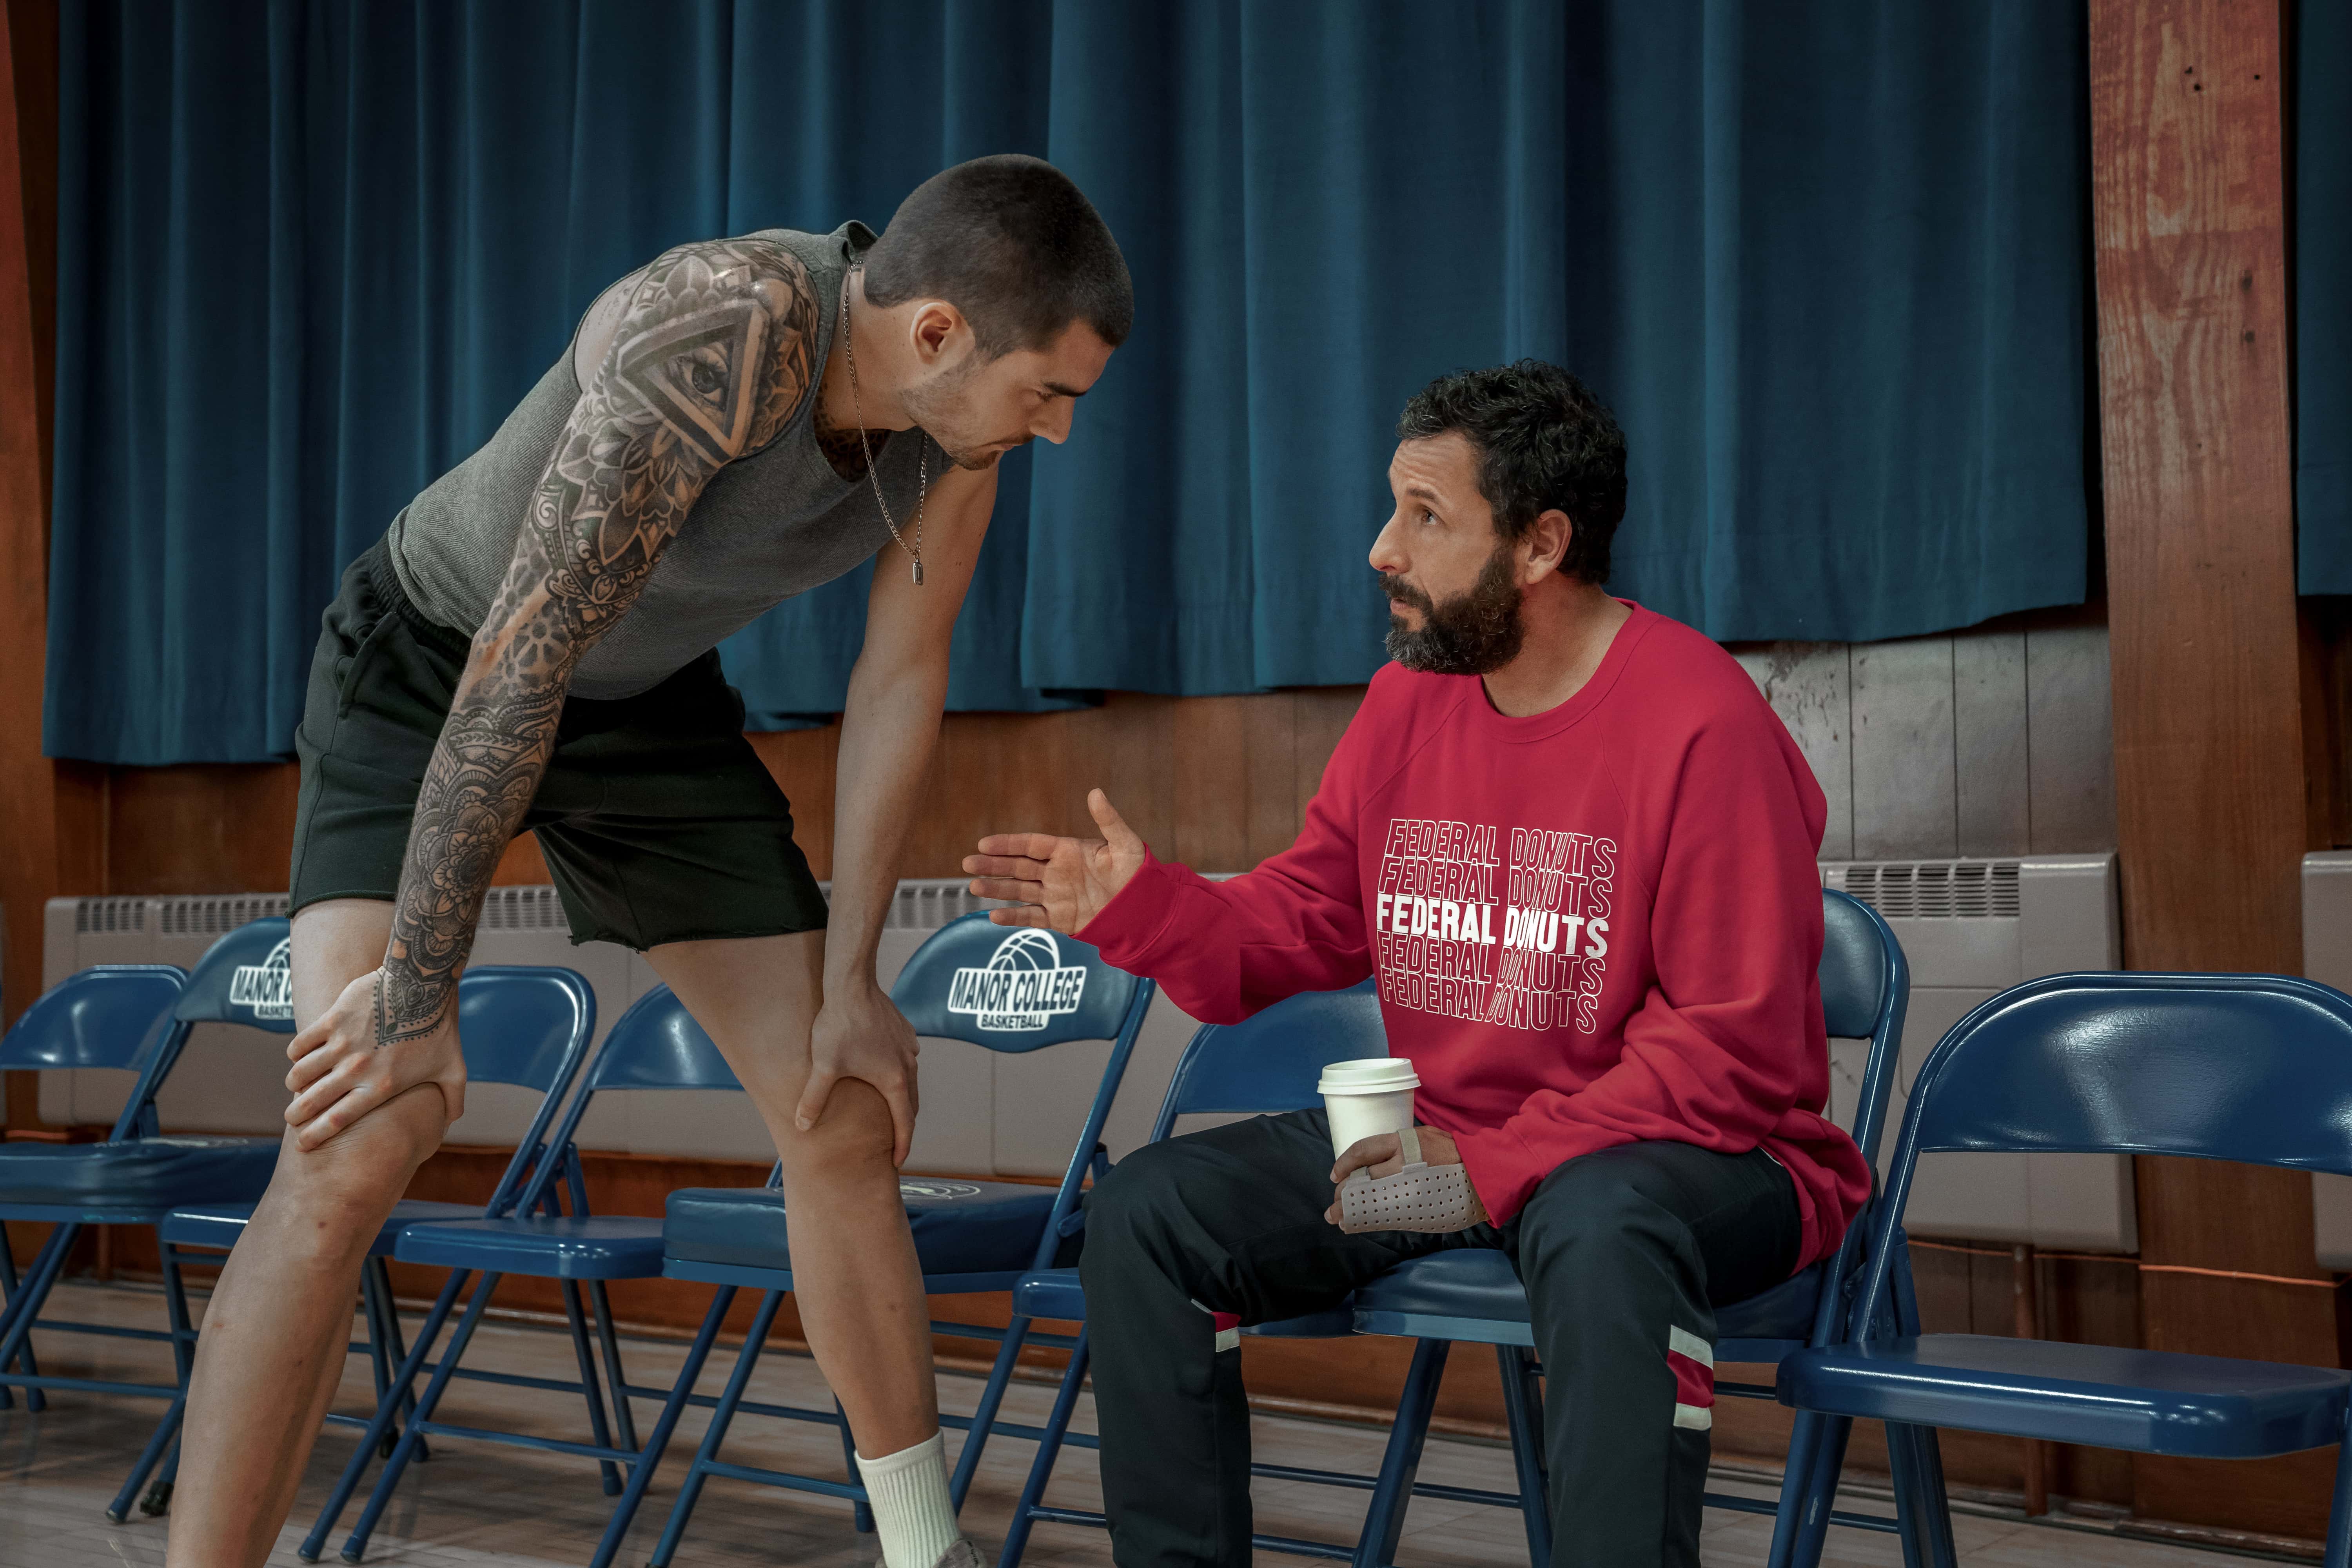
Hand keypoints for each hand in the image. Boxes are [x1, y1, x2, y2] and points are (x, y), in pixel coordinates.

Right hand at [285, 968, 468, 1151]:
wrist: (424, 984)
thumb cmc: (440, 1028)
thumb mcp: (453, 1069)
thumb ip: (453, 1099)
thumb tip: (451, 1122)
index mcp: (381, 1086)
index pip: (338, 1120)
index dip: (316, 1135)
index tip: (303, 1144)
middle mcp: (357, 1069)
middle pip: (312, 1101)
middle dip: (296, 1114)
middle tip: (291, 1118)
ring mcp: (343, 1044)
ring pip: (301, 1073)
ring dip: (294, 1083)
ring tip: (295, 1086)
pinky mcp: (333, 1020)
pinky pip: (301, 1043)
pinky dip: (296, 1053)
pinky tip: (298, 1056)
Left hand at [796, 982, 920, 1166]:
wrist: (852, 985)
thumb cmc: (839, 1026)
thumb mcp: (824, 1067)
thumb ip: (814, 1099)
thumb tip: (801, 1126)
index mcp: (894, 1080)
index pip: (904, 1123)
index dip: (902, 1145)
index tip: (897, 1162)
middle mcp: (908, 1064)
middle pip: (911, 1103)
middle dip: (904, 1125)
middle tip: (894, 1141)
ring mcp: (909, 1046)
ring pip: (910, 1079)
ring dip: (902, 1097)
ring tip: (889, 1107)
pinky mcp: (904, 1030)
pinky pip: (906, 1058)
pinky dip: (900, 1071)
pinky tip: (884, 1068)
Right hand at [964, 788, 1147, 933]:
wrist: (1144, 908)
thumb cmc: (1137, 873)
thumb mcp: (1124, 844)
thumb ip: (1108, 820)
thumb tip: (1095, 792)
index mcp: (1067, 851)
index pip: (1030, 845)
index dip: (1007, 844)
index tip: (984, 843)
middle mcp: (1055, 872)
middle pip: (1018, 867)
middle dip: (993, 865)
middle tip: (967, 863)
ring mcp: (1055, 896)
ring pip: (1019, 891)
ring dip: (996, 889)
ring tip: (973, 885)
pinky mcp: (1059, 918)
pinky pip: (1031, 917)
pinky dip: (1013, 918)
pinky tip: (993, 916)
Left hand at [1323, 1126, 1474, 1224]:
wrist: (1484, 1172)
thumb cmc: (1455, 1151)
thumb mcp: (1426, 1136)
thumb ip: (1401, 1147)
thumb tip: (1377, 1161)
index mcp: (1403, 1143)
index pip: (1364, 1151)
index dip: (1345, 1163)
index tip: (1335, 1175)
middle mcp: (1403, 1164)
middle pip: (1363, 1179)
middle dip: (1344, 1193)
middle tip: (1335, 1203)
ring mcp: (1409, 1188)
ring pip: (1370, 1200)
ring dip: (1351, 1211)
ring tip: (1338, 1219)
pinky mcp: (1418, 1208)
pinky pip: (1387, 1215)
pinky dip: (1370, 1220)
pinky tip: (1359, 1224)